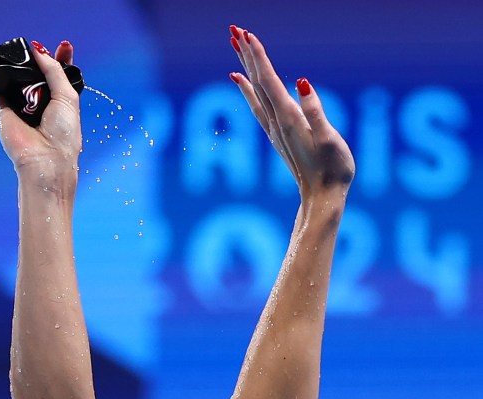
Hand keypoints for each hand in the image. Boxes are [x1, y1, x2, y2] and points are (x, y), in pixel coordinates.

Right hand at [0, 41, 81, 182]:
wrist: (45, 161)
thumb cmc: (63, 136)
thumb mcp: (68, 97)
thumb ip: (55, 71)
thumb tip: (39, 50)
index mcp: (61, 103)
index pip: (61, 75)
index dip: (62, 58)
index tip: (64, 45)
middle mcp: (41, 104)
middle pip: (38, 74)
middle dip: (39, 60)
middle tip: (36, 48)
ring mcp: (22, 107)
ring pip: (17, 79)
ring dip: (17, 67)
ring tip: (18, 56)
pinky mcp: (3, 111)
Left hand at [229, 26, 354, 200]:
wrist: (322, 200)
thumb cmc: (333, 170)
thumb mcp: (329, 139)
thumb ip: (315, 111)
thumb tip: (303, 83)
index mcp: (289, 118)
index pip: (269, 80)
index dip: (258, 55)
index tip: (246, 33)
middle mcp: (277, 122)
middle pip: (258, 81)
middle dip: (246, 54)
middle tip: (233, 29)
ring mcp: (276, 130)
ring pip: (256, 91)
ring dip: (246, 66)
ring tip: (235, 46)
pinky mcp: (279, 136)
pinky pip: (258, 106)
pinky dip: (248, 90)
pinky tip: (242, 81)